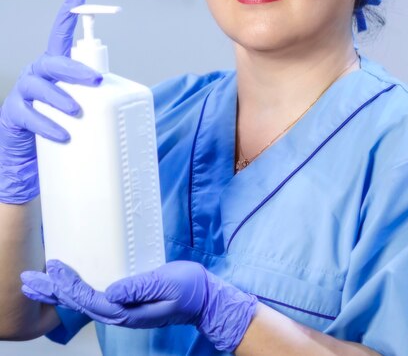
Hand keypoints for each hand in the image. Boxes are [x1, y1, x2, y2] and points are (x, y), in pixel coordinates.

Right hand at [0, 0, 101, 203]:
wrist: (29, 162)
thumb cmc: (61, 130)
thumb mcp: (82, 110)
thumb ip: (96, 99)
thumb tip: (134, 104)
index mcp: (55, 70)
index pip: (61, 37)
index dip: (67, 16)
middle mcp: (37, 75)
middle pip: (52, 61)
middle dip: (75, 68)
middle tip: (95, 81)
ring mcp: (22, 94)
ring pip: (38, 85)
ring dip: (60, 96)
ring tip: (77, 110)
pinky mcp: (13, 116)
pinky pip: (27, 114)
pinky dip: (46, 124)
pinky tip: (61, 134)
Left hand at [21, 259, 257, 351]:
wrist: (204, 299)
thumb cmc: (189, 288)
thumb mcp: (168, 283)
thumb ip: (141, 287)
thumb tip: (111, 291)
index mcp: (129, 311)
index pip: (92, 300)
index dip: (72, 286)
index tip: (55, 270)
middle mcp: (121, 312)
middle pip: (80, 304)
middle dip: (54, 293)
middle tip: (30, 280)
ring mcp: (122, 308)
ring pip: (84, 301)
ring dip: (60, 293)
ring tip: (39, 283)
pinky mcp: (126, 300)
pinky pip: (95, 295)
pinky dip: (76, 289)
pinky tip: (68, 284)